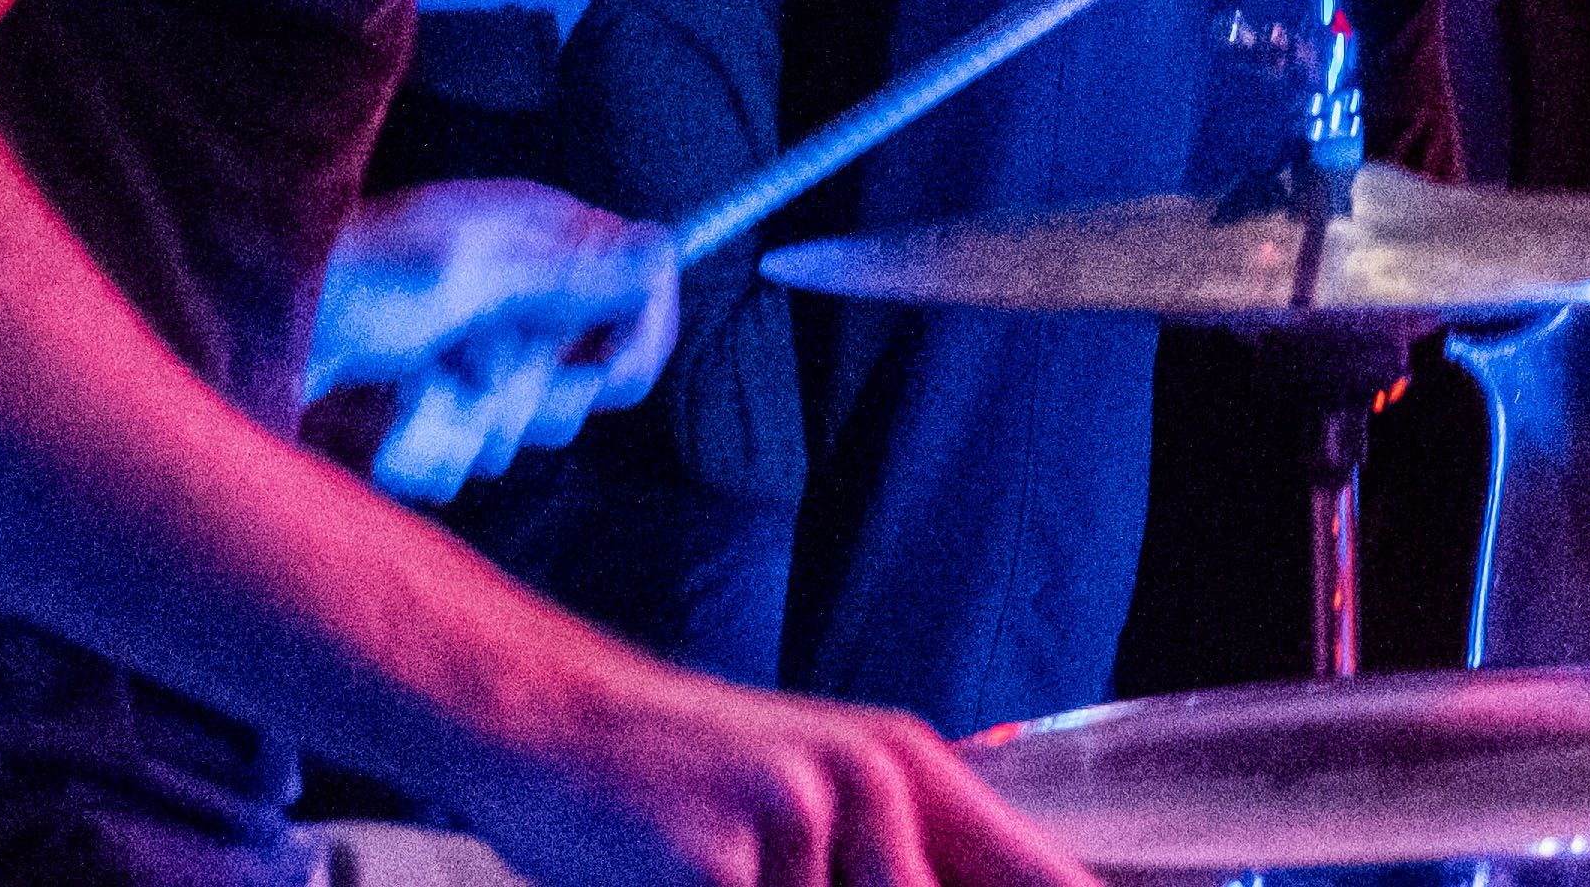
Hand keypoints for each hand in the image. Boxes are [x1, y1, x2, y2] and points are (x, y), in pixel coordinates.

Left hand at [315, 181, 676, 501]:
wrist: (253, 335)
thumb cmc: (345, 283)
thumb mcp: (462, 268)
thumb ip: (568, 267)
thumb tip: (662, 249)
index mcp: (537, 233)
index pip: (643, 286)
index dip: (634, 337)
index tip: (601, 376)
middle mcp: (519, 287)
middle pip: (592, 369)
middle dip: (534, 388)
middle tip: (472, 365)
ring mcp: (481, 344)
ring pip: (533, 421)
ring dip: (474, 419)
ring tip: (418, 389)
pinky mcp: (445, 397)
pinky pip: (478, 449)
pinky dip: (436, 443)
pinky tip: (396, 413)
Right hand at [455, 660, 1099, 886]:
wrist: (547, 719)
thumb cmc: (684, 783)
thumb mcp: (816, 799)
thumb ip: (904, 857)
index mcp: (911, 768)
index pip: (1042, 878)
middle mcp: (874, 782)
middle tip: (779, 871)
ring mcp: (799, 818)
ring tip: (732, 864)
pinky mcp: (718, 864)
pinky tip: (691, 875)